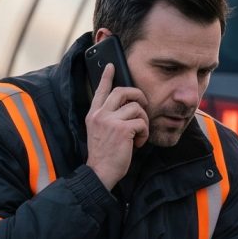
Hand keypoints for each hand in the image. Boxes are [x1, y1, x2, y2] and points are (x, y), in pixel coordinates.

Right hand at [85, 65, 148, 189]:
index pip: (100, 90)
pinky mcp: (122, 129)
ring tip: (139, 135)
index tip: (111, 66)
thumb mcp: (99, 132)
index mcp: (93, 114)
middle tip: (144, 105)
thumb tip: (126, 107)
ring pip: (136, 108)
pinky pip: (141, 123)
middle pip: (122, 91)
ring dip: (143, 121)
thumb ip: (107, 118)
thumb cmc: (103, 155)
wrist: (100, 173)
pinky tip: (138, 143)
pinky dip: (144, 134)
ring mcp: (110, 121)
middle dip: (138, 95)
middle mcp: (100, 114)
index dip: (106, 77)